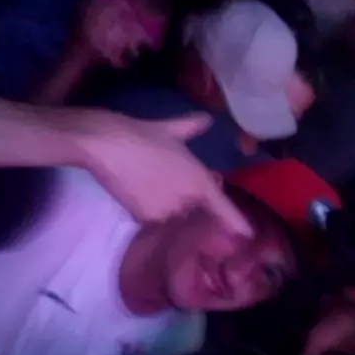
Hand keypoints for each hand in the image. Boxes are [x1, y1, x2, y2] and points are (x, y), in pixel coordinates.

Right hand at [76, 110, 252, 235]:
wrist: (106, 145)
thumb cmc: (141, 134)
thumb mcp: (172, 129)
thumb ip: (192, 127)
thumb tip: (206, 119)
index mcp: (200, 182)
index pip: (224, 210)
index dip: (238, 224)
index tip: (248, 235)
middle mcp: (188, 201)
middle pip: (194, 211)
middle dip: (189, 201)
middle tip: (174, 181)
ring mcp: (166, 212)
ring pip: (173, 216)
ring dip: (169, 206)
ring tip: (154, 182)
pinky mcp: (145, 219)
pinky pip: (154, 220)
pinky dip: (150, 210)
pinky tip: (140, 191)